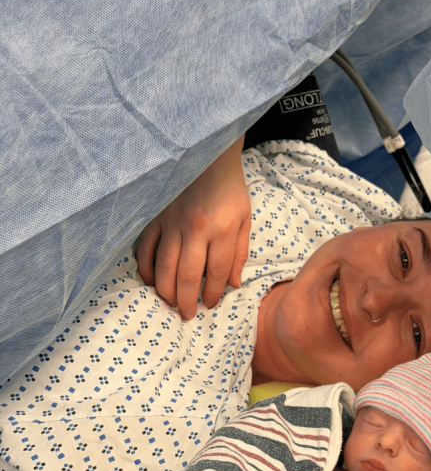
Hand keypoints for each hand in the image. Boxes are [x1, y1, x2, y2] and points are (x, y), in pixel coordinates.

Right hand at [136, 135, 250, 319]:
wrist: (207, 155)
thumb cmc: (230, 190)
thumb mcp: (245, 219)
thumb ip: (240, 254)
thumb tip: (233, 285)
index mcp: (222, 229)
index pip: (217, 272)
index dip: (213, 293)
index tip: (210, 304)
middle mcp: (196, 229)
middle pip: (187, 274)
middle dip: (186, 300)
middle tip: (186, 315)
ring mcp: (172, 222)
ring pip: (164, 265)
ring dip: (165, 290)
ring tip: (170, 303)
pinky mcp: (156, 217)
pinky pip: (146, 247)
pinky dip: (146, 267)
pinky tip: (151, 280)